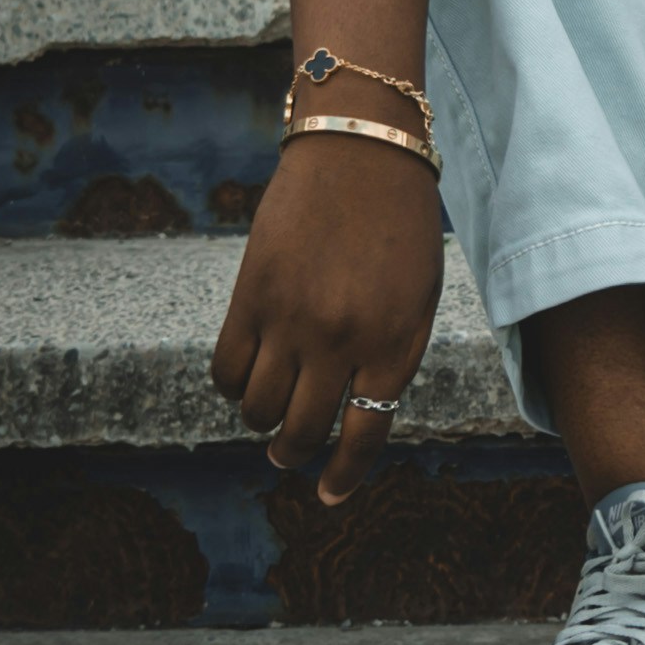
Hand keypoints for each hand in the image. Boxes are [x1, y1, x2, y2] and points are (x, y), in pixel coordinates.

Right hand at [209, 138, 445, 504]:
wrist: (362, 150)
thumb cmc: (401, 225)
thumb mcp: (419, 298)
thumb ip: (391, 358)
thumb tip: (353, 418)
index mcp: (395, 345)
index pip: (363, 436)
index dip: (342, 476)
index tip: (327, 493)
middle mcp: (341, 341)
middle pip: (302, 432)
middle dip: (293, 453)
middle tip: (288, 452)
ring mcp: (291, 319)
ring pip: (258, 410)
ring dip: (262, 422)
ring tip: (269, 412)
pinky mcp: (251, 295)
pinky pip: (226, 370)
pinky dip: (232, 387)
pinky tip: (245, 378)